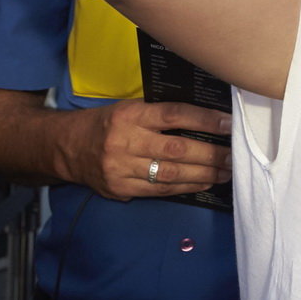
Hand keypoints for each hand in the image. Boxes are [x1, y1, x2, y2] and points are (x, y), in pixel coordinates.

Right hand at [58, 99, 232, 200]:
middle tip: (233, 156)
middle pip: (176, 150)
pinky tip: (202, 183)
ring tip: (225, 172)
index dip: (204, 120)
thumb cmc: (108, 124)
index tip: (228, 125)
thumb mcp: (130, 108)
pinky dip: (185, 188)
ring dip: (203, 175)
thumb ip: (160, 114)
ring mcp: (121, 168)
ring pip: (170, 175)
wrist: (67, 147)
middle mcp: (125, 141)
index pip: (173, 115)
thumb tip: (206, 119)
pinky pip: (159, 191)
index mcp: (130, 115)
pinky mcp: (120, 189)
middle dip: (210, 155)